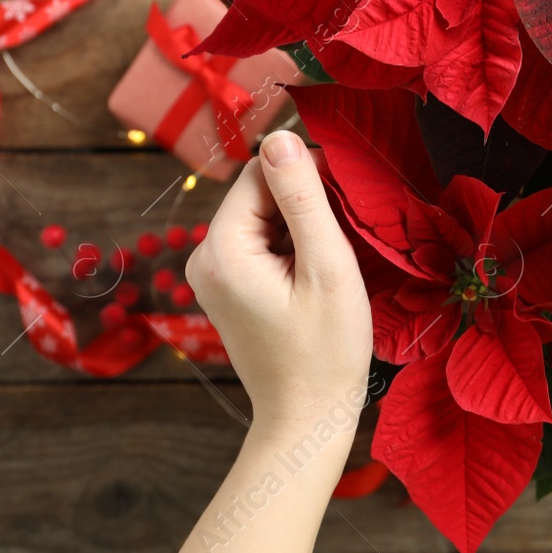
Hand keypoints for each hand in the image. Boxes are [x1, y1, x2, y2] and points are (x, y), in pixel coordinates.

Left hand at [186, 130, 371, 438]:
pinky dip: (292, 247)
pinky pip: (261, 242)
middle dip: (303, 204)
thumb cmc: (325, 350)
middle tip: (344, 239)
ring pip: (263, 217)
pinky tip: (316, 276)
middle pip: (258, 194)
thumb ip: (303, 198)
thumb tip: (282, 135)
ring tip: (330, 264)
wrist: (306, 417)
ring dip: (301, 227)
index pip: (259, 173)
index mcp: (221, 249)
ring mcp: (212, 274)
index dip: (306, 176)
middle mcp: (204, 257)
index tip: (347, 202)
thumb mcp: (326, 267)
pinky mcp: (227, 287)